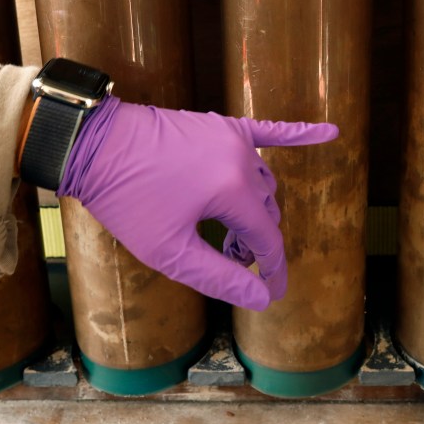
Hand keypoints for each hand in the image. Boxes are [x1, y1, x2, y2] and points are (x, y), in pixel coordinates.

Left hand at [57, 96, 338, 310]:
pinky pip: (268, 130)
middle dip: (254, 242)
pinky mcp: (220, 125)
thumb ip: (219, 277)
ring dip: (256, 210)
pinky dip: (299, 134)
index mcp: (232, 188)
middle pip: (267, 210)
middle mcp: (240, 157)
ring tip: (229, 236)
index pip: (268, 239)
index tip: (271, 293)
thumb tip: (263, 299)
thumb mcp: (169, 251)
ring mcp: (231, 136)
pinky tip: (331, 131)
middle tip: (227, 261)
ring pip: (263, 182)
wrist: (92, 146)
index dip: (271, 271)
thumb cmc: (127, 200)